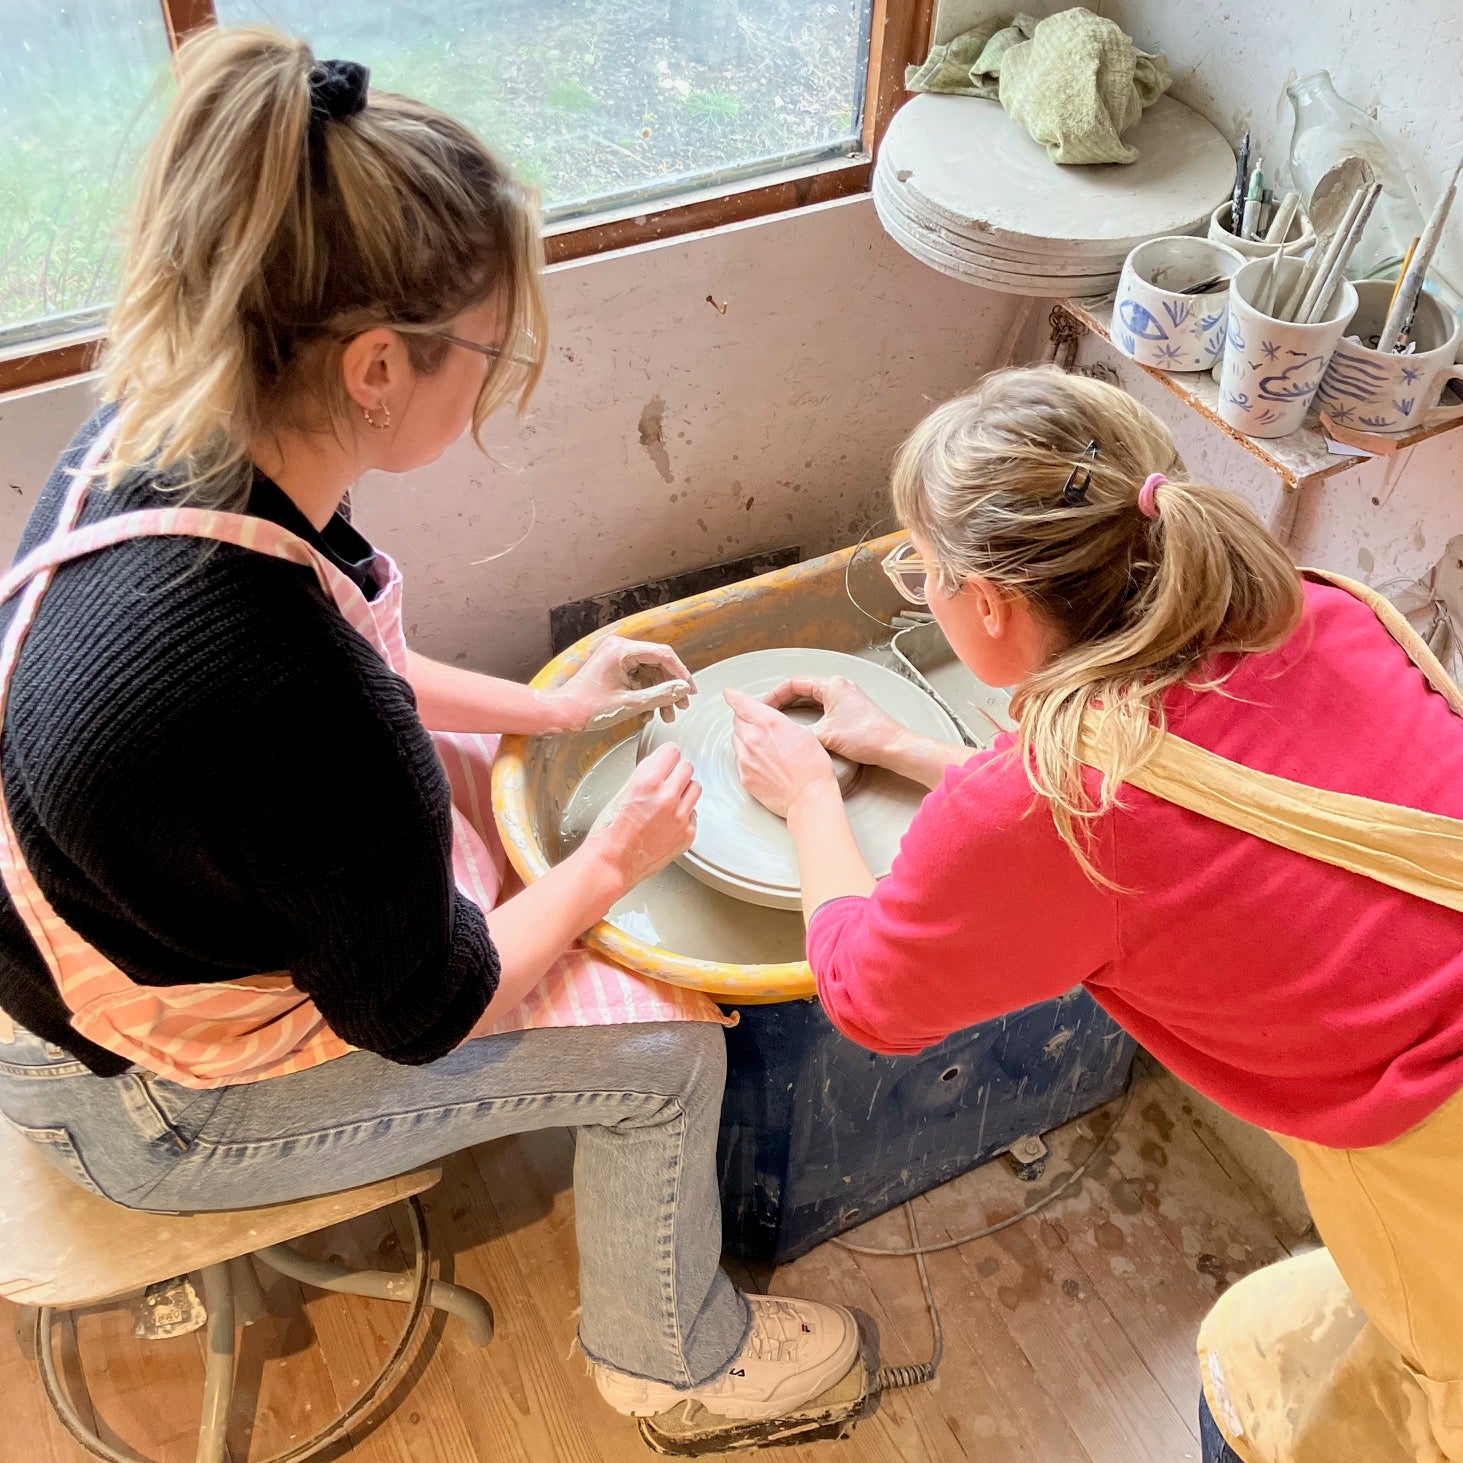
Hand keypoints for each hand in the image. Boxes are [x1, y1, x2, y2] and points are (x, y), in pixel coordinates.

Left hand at [547, 636, 694, 731]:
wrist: (561, 713)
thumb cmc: (587, 708)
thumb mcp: (630, 704)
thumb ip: (660, 695)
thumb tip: (683, 689)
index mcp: (622, 650)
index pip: (663, 655)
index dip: (681, 674)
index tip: (689, 691)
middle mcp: (619, 648)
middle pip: (657, 664)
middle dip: (670, 687)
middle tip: (680, 707)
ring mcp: (615, 657)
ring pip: (649, 673)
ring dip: (659, 694)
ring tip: (666, 715)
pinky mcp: (613, 668)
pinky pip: (638, 678)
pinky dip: (645, 695)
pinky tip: (649, 713)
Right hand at [585, 743, 700, 890]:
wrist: (613, 862)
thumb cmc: (610, 831)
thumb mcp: (622, 792)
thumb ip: (645, 775)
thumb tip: (659, 764)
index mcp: (648, 782)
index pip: (672, 752)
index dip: (667, 757)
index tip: (666, 760)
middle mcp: (667, 798)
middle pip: (687, 768)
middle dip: (677, 772)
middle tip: (667, 782)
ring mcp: (680, 817)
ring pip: (695, 789)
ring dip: (684, 792)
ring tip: (669, 801)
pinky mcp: (687, 834)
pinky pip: (694, 815)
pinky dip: (684, 815)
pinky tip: (669, 822)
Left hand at [725, 687, 838, 819]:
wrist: (808, 798)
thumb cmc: (812, 768)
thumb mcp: (802, 732)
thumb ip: (779, 722)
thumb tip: (770, 721)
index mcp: (768, 722)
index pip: (740, 702)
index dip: (733, 696)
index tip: (729, 693)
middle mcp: (752, 738)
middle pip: (737, 721)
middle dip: (746, 720)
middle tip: (760, 727)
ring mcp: (745, 758)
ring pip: (736, 740)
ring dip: (746, 739)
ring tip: (766, 749)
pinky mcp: (744, 776)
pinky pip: (739, 760)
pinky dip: (747, 758)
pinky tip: (764, 763)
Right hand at [762, 675, 907, 766]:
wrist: (892, 746)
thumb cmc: (866, 737)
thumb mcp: (825, 735)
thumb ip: (801, 732)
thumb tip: (783, 734)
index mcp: (831, 685)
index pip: (793, 683)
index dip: (774, 695)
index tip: (763, 707)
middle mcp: (838, 686)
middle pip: (801, 687)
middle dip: (782, 700)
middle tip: (767, 712)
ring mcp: (844, 695)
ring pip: (811, 696)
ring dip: (794, 705)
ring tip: (779, 717)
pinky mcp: (849, 707)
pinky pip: (820, 703)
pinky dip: (806, 710)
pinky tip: (800, 722)